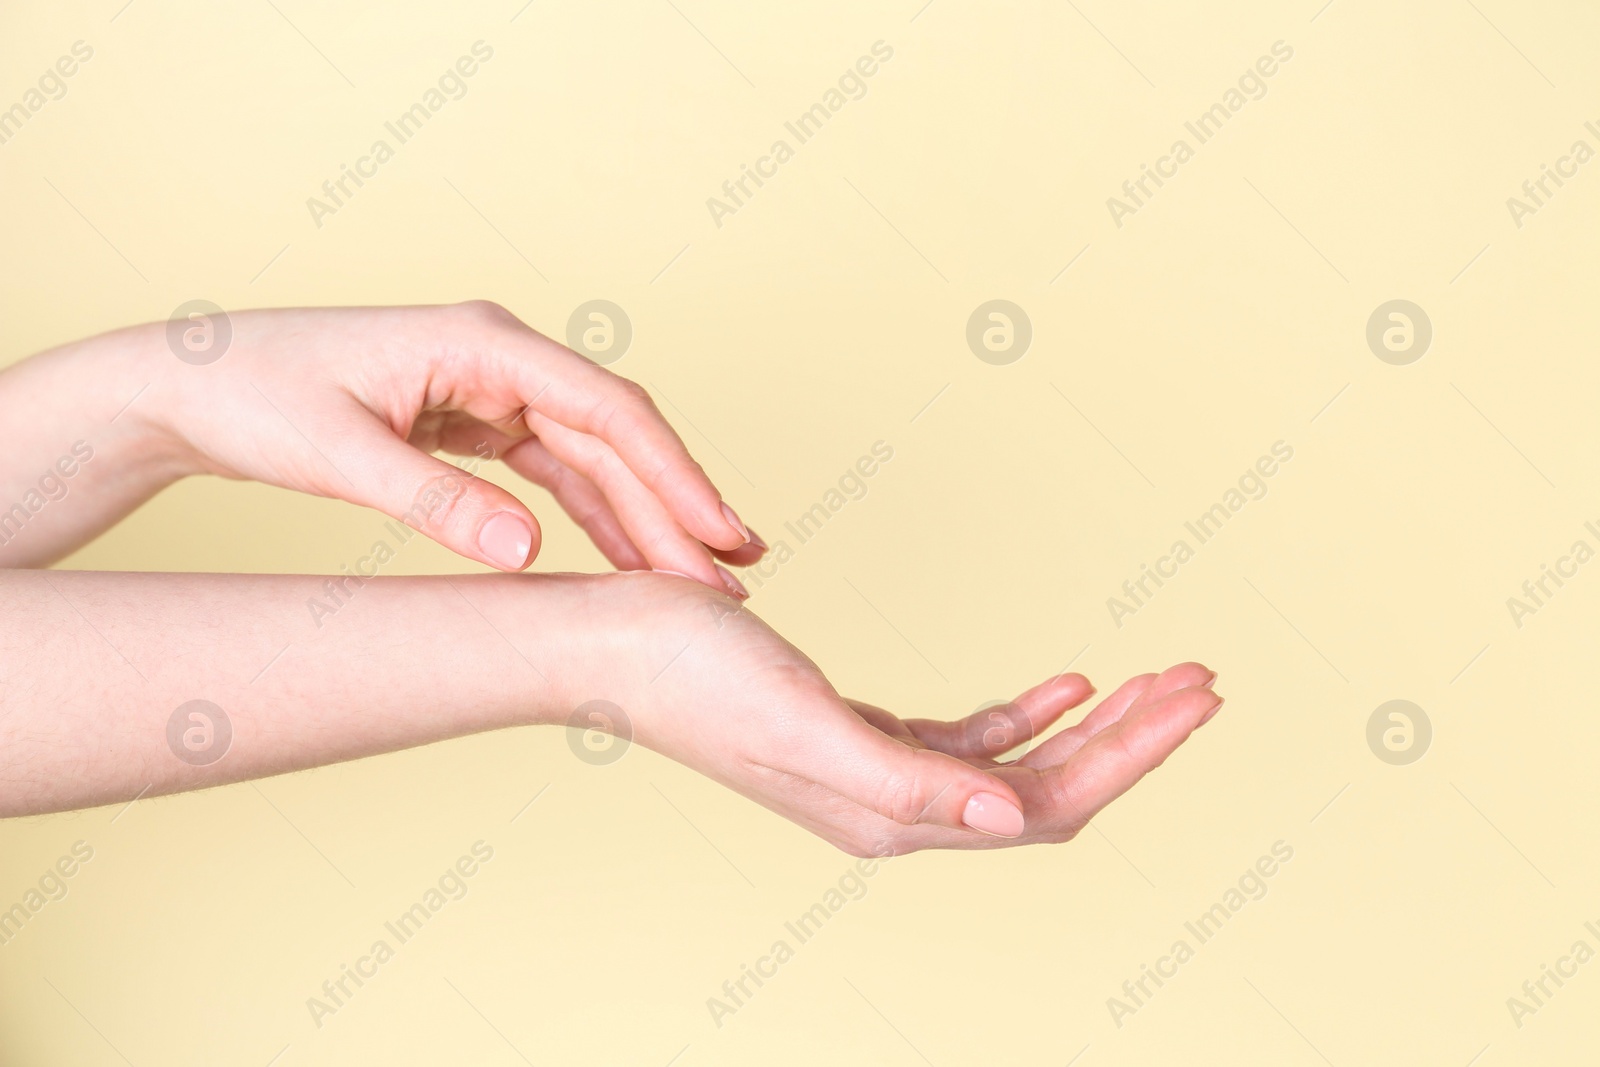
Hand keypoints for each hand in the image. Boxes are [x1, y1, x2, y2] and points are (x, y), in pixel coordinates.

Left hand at [129, 302, 762, 594]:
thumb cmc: (253, 397)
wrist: (190, 383)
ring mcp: (494, 389)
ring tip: (702, 580)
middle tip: (736, 578)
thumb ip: (435, 504)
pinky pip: (556, 474)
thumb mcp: (337, 454)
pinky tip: (628, 563)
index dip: (675, 474)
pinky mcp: (477, 422)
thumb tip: (528, 555)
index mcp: (483, 341)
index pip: (608, 409)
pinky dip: (596, 519)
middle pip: (616, 438)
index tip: (721, 534)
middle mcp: (503, 357)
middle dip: (678, 508)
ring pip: (595, 460)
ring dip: (647, 520)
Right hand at [576, 572, 1223, 854]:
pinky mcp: (862, 736)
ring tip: (1158, 678)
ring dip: (1095, 725)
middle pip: (1050, 789)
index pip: (1047, 802)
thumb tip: (1007, 822)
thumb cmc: (694, 674)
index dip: (1134, 754)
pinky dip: (1029, 713)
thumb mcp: (805, 722)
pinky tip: (1064, 682)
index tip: (1197, 696)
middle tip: (1206, 679)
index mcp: (894, 815)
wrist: (616, 644)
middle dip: (1135, 737)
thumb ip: (908, 781)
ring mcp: (883, 776)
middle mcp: (899, 809)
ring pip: (1020, 765)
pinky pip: (971, 739)